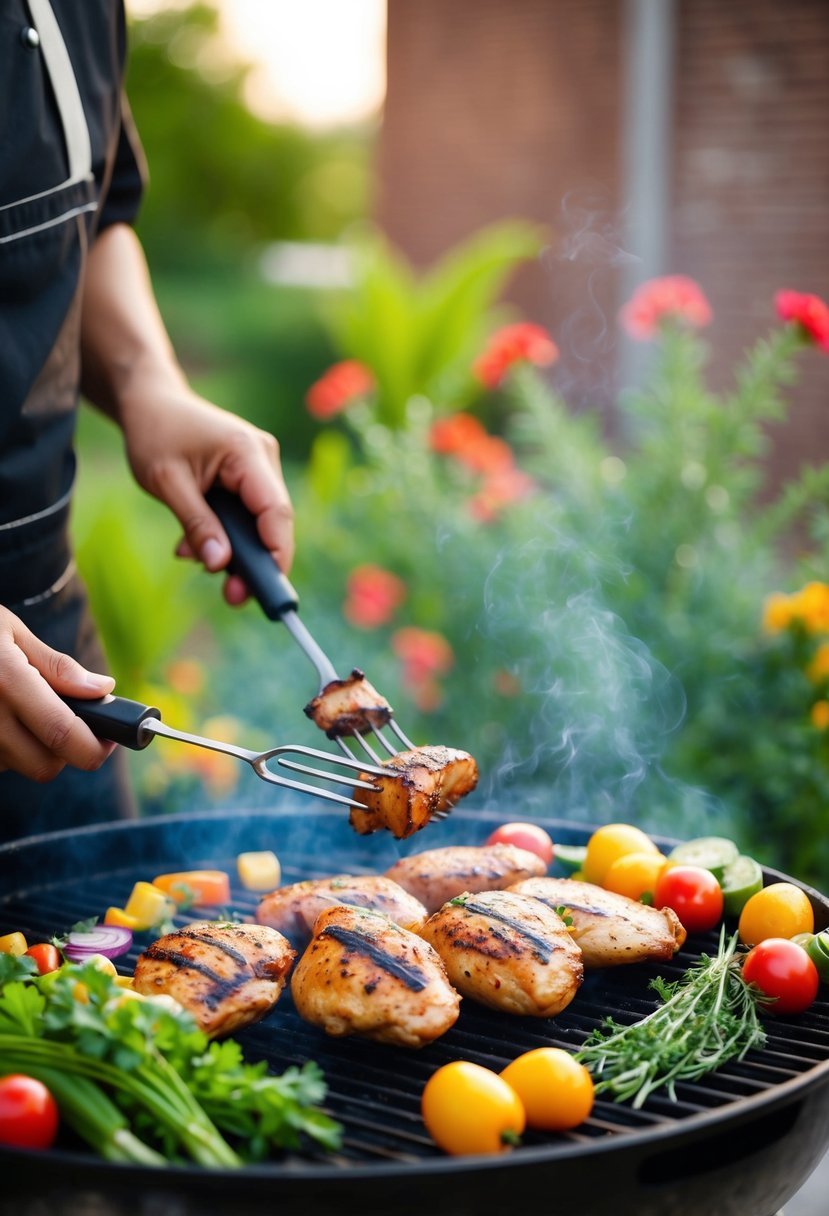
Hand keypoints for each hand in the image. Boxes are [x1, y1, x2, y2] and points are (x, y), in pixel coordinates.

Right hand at [0, 606, 116, 781]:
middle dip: (67, 752)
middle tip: (70, 724)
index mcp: (6, 680)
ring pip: (18, 766)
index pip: (62, 734)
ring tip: (20, 709)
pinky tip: (0, 718)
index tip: (111, 738)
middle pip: (45, 766)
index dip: (95, 746)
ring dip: (32, 748)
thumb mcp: (10, 631)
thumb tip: (102, 689)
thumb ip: (56, 666)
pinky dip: (5, 748)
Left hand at [120, 388, 293, 605]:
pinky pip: (246, 514)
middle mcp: (263, 458)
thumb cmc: (155, 433)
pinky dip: (225, 533)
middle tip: (231, 596)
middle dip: (253, 562)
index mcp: (247, 453)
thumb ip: (196, 523)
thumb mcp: (167, 482)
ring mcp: (259, 466)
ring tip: (192, 557)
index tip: (268, 590)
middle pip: (273, 522)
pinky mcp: (248, 476)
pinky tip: (194, 542)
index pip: (275, 512)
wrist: (151, 402)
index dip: (277, 554)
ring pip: (259, 523)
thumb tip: (219, 564)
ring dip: (232, 548)